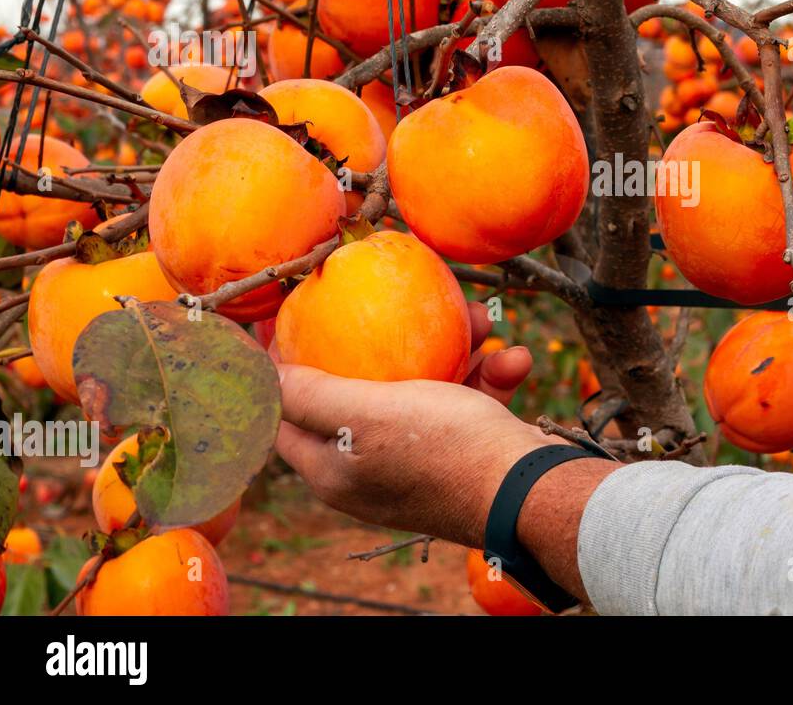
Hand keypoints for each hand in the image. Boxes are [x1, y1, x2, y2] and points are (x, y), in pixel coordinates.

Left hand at [274, 301, 550, 545]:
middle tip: (392, 300)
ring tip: (476, 317)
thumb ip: (308, 395)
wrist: (531, 493)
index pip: (287, 414)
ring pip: (424, 388)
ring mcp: (420, 462)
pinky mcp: (465, 455)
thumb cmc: (442, 451)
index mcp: (334, 469)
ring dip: (454, 349)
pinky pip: (468, 404)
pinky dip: (488, 377)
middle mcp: (371, 468)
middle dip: (385, 340)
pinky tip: (512, 357)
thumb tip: (261, 373)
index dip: (282, 366)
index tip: (287, 319)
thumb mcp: (363, 415)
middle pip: (362, 390)